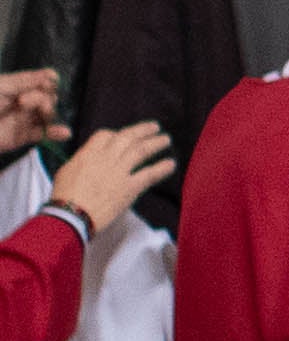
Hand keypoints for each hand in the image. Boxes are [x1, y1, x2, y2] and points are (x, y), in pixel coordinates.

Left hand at [0, 69, 62, 150]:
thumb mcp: (2, 86)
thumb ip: (26, 81)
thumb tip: (53, 74)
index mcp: (16, 87)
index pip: (42, 83)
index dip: (46, 83)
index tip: (45, 83)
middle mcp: (22, 102)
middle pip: (48, 98)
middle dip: (43, 99)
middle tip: (25, 102)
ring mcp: (23, 119)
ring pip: (48, 115)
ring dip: (48, 113)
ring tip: (40, 116)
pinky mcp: (23, 136)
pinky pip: (43, 134)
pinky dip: (55, 133)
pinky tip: (63, 132)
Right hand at [49, 123, 175, 232]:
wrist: (71, 213)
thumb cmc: (64, 196)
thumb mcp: (67, 171)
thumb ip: (82, 161)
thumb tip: (89, 158)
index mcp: (88, 153)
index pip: (106, 135)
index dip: (117, 134)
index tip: (125, 136)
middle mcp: (106, 158)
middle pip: (127, 137)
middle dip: (142, 130)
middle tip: (155, 127)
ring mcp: (119, 172)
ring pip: (141, 151)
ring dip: (156, 143)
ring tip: (166, 139)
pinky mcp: (130, 187)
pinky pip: (150, 174)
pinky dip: (162, 168)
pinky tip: (171, 164)